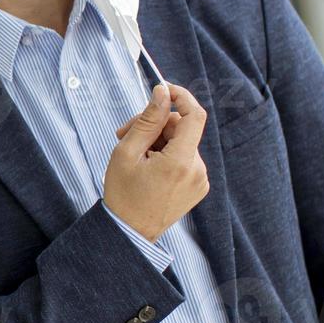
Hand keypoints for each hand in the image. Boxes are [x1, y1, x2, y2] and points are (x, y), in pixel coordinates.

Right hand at [103, 83, 208, 241]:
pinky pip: (184, 158)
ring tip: (133, 153)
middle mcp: (197, 170)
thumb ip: (147, 120)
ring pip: (182, 143)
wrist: (129, 232)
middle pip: (182, 128)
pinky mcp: (197, 187)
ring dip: (158, 141)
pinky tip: (146, 165)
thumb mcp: (127, 152)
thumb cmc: (123, 194)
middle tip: (125, 132)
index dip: (181, 96)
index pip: (195, 116)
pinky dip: (166, 155)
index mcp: (180, 162)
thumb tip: (162, 93)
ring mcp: (200, 180)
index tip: (163, 90)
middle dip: (155, 124)